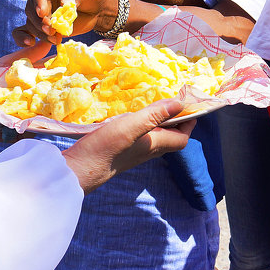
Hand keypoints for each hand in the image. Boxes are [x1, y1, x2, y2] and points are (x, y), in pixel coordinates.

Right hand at [12, 0, 117, 46]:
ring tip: (55, 38)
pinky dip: (24, 38)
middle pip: (32, 7)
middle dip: (40, 21)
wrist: (96, 8)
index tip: (42, 13)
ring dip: (41, 32)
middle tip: (51, 30)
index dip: (39, 1)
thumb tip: (65, 2)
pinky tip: (30, 43)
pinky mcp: (41, 24)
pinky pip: (26, 31)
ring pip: (31, 21)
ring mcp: (40, 10)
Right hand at [61, 99, 194, 193]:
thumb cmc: (106, 147)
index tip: (188, 104)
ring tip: (156, 103)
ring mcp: (135, 151)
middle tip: (174, 99)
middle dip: (177, 120)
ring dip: (161, 121)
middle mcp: (148, 150)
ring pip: (157, 137)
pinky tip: (135, 115)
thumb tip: (179, 104)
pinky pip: (143, 136)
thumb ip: (154, 115)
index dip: (189, 122)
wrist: (79, 169)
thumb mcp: (131, 126)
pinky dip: (146, 124)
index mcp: (155, 144)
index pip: (182, 137)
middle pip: (172, 137)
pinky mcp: (123, 150)